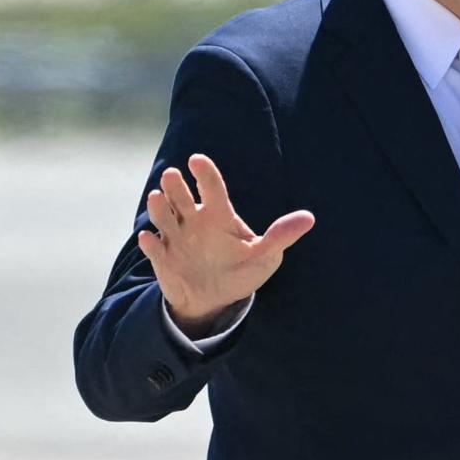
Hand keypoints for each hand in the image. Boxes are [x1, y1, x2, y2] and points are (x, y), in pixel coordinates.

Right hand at [137, 153, 314, 333]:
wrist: (215, 299)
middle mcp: (193, 221)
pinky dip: (151, 244)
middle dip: (175, 186)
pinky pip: (154, 249)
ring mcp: (176, 239)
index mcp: (218, 214)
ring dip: (159, 208)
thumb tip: (309, 218)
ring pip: (163, 217)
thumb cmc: (241, 270)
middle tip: (171, 176)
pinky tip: (150, 239)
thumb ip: (281, 236)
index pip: (211, 188)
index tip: (196, 160)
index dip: (204, 173)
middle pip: (181, 197)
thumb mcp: (265, 255)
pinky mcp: (163, 259)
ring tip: (157, 197)